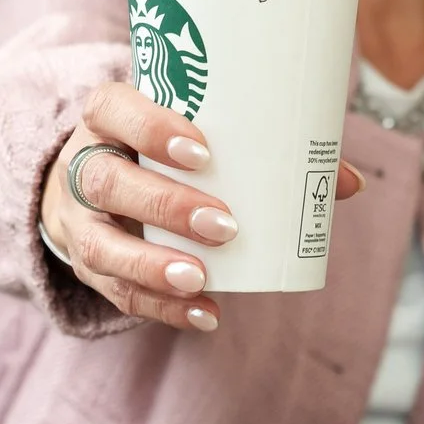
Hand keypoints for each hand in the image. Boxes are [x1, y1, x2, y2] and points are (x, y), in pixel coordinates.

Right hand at [43, 82, 362, 332]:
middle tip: (224, 226)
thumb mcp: (194, 134)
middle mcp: (83, 164)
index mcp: (108, 118)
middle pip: (106, 181)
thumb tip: (346, 182)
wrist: (95, 179)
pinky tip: (203, 314)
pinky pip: (114, 291)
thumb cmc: (163, 151)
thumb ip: (264, 150)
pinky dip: (160, 307)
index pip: (112, 109)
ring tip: (201, 280)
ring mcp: (78, 219)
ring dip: (152, 266)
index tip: (204, 152)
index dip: (150, 129)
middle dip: (166, 206)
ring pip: (99, 244)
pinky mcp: (87, 264)